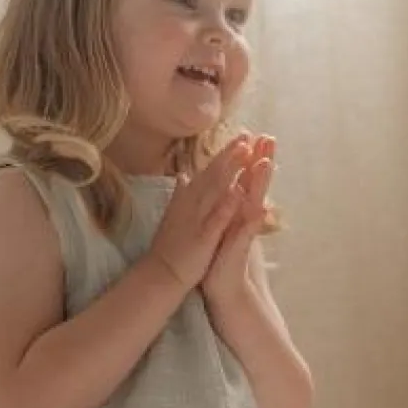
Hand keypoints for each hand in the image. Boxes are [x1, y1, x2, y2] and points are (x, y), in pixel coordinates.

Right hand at [146, 136, 249, 290]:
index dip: (225, 154)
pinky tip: (238, 191)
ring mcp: (197, 218)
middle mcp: (193, 203)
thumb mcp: (177, 214)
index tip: (240, 137)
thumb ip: (181, 194)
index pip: (209, 172)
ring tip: (246, 151)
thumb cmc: (172, 245)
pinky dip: (226, 204)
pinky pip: (216, 218)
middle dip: (230, 154)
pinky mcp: (202, 236)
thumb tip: (182, 176)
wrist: (161, 273)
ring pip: (215, 189)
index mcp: (190, 199)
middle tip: (246, 134)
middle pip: (213, 174)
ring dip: (230, 169)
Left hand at [201, 134, 275, 306]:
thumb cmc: (219, 256)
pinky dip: (253, 219)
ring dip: (262, 183)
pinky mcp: (241, 248)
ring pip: (255, 202)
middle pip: (255, 184)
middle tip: (271, 138)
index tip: (255, 133)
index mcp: (237, 209)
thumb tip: (225, 187)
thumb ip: (223, 204)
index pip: (245, 178)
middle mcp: (245, 217)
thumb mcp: (220, 224)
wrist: (224, 286)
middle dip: (263, 161)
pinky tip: (260, 206)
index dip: (250, 157)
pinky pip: (248, 231)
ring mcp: (245, 231)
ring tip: (269, 162)